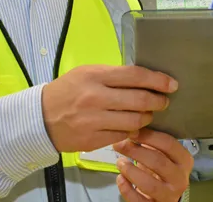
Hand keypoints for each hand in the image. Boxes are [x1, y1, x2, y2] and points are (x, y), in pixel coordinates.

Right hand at [42, 65, 177, 152]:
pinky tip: (133, 126)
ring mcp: (94, 121)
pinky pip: (122, 136)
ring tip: (148, 113)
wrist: (40, 118)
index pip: (135, 76)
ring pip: (134, 121)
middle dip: (158, 101)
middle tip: (163, 101)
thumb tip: (144, 78)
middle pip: (139, 100)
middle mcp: (96, 98)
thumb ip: (113, 74)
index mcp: (95, 76)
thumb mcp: (87, 73)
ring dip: (147, 118)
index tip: (171, 84)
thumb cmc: (67, 91)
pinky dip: (132, 131)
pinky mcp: (93, 140)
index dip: (158, 80)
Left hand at [114, 129, 192, 201]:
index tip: (132, 131)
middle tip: (120, 145)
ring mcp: (169, 195)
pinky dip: (127, 189)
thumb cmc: (161, 168)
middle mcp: (180, 179)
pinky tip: (120, 178)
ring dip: (131, 171)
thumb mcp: (162, 154)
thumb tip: (132, 129)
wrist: (164, 193)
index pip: (168, 144)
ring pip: (149, 184)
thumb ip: (152, 142)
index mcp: (184, 160)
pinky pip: (139, 200)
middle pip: (158, 162)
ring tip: (119, 162)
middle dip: (136, 151)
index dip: (148, 136)